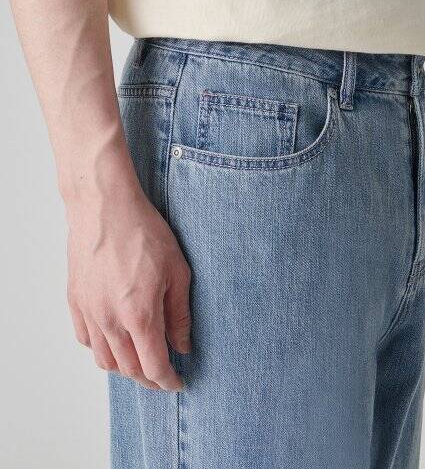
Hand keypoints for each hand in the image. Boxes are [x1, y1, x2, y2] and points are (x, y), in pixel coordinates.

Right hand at [66, 187, 190, 390]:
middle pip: (129, 369)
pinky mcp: (75, 301)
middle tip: (163, 375)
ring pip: (104, 360)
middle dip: (149, 378)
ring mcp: (89, 312)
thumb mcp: (177, 271)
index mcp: (139, 315)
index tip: (177, 382)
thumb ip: (180, 314)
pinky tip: (114, 340)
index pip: (153, 366)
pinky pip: (86, 340)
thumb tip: (183, 344)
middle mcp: (109, 321)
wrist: (105, 207)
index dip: (168, 380)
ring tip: (141, 361)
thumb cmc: (143, 232)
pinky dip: (102, 349)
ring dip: (125, 368)